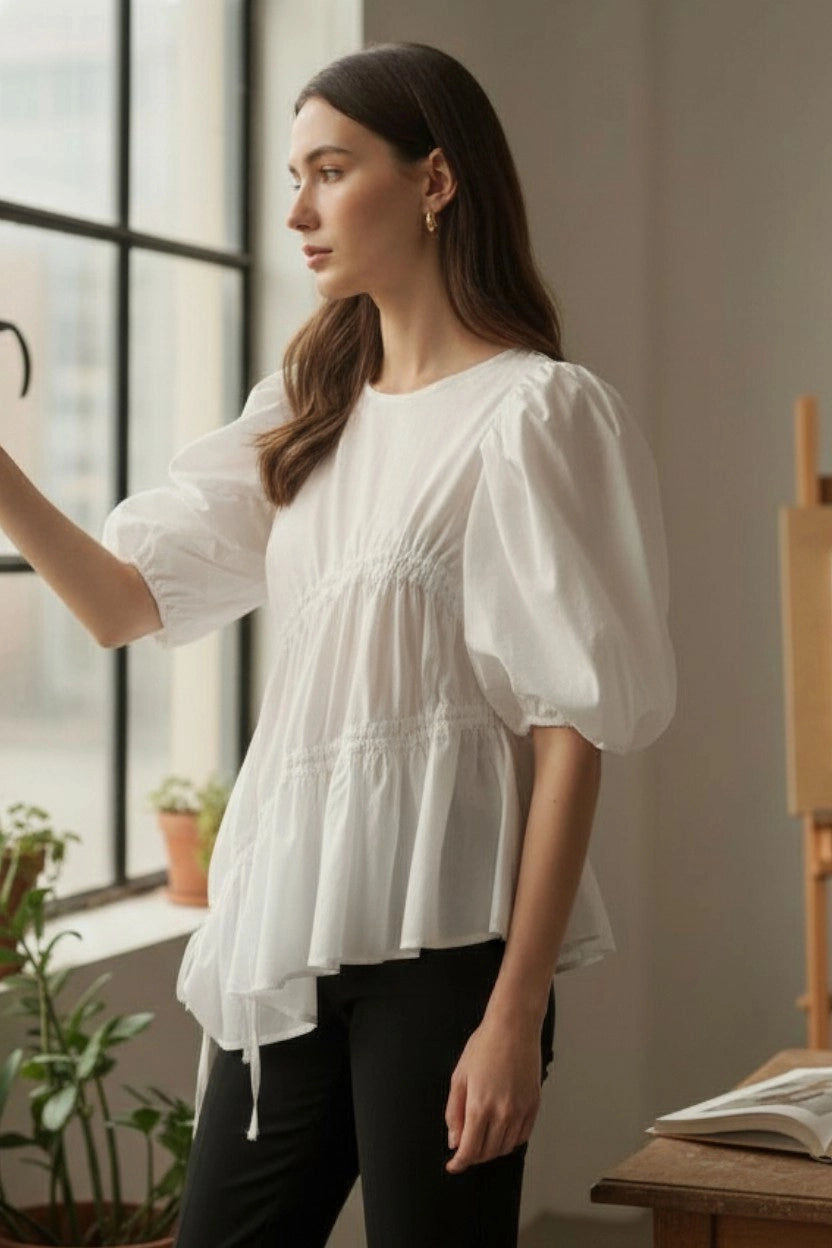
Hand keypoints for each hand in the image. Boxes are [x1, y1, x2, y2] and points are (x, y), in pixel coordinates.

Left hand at [444, 1013, 541, 1173]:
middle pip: (488, 1152)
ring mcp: (521, 1111)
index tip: (454, 1165)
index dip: (459, 1162)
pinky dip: (510, 1141)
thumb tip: (454, 1140)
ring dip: (492, 1151)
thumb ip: (454, 1112)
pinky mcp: (534, 1106)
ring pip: (506, 1148)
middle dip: (474, 1156)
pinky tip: (501, 1132)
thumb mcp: (459, 1077)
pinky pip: (522, 1136)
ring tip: (482, 1140)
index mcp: (480, 1106)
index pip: (470, 1150)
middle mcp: (503, 1113)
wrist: (513, 1028)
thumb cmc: (484, 1046)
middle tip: (465, 1149)